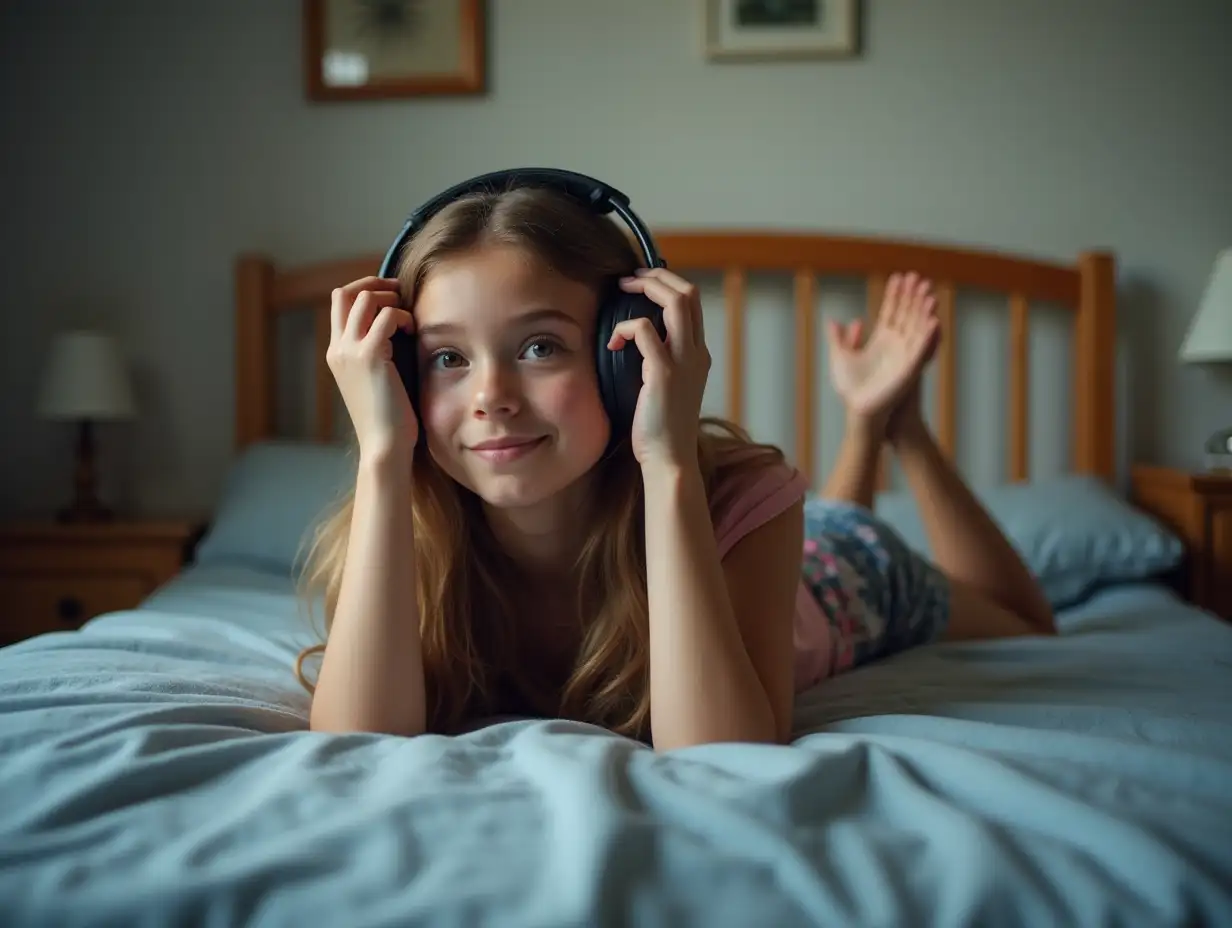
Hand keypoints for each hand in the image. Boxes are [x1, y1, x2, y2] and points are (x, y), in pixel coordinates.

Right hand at [326, 276, 416, 461]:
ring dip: (391, 299)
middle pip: (345, 292)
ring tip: (408, 318)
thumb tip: (396, 330)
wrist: (384, 446)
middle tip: (401, 294)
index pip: (339, 304)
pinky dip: (403, 316)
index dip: (364, 291)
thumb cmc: (388, 419)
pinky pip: (387, 315)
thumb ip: (377, 354)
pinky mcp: (370, 355)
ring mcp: (350, 351)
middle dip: (375, 284)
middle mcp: (338, 349)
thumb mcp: (376, 381)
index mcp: (337, 354)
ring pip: (364, 297)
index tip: (391, 298)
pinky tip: (413, 332)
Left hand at [608, 268, 710, 470]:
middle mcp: (697, 353)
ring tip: (622, 291)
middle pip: (688, 293)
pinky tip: (612, 344)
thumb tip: (634, 342)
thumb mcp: (665, 388)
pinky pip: (644, 330)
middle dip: (657, 277)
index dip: (668, 285)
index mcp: (698, 355)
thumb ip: (657, 362)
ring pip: (675, 301)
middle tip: (629, 279)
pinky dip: (625, 328)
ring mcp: (684, 362)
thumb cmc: (659, 429)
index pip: (692, 303)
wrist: (669, 460)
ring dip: (646, 288)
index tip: (642, 285)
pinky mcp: (664, 373)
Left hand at [826, 271, 937, 438]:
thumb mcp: (841, 358)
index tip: (899, 276)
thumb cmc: (853, 389)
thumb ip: (839, 339)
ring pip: (918, 330)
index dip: (895, 294)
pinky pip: (921, 352)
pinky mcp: (909, 370)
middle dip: (913, 297)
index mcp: (882, 340)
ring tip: (931, 295)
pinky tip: (934, 322)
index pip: (891, 311)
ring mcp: (904, 356)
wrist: (863, 413)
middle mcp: (896, 345)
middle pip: (907, 315)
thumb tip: (834, 320)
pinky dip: (928, 337)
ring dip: (924, 313)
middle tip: (919, 277)